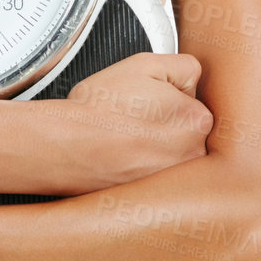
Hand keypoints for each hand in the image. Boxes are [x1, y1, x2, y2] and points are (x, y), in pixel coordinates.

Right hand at [61, 53, 212, 187]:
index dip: (168, 96)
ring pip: (170, 155)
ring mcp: (172, 179)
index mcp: (197, 121)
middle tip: (133, 119)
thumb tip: (192, 81)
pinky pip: (152, 176)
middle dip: (164, 124)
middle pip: (186, 132)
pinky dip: (138, 167)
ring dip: (153, 148)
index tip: (147, 100)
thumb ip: (184, 66)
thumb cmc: (98, 108)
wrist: (64, 146)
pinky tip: (120, 157)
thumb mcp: (146, 64)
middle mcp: (191, 155)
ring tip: (124, 139)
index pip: (194, 103)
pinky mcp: (152, 197)